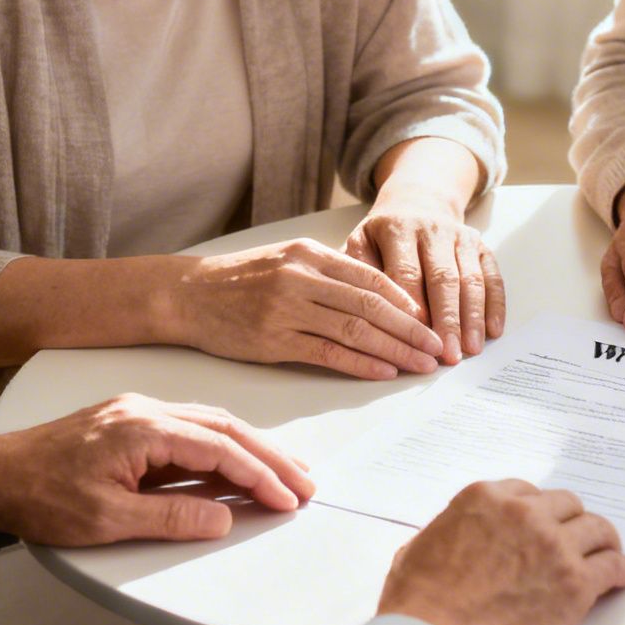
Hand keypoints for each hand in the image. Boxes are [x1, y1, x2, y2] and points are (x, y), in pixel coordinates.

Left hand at [0, 393, 316, 546]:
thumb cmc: (40, 496)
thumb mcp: (107, 519)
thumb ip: (171, 516)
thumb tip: (223, 517)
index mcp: (142, 428)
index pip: (219, 448)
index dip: (260, 475)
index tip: (289, 499)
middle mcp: (146, 411)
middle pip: (226, 428)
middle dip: (271, 457)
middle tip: (307, 483)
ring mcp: (139, 413)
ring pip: (212, 425)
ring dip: (252, 450)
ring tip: (287, 473)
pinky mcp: (131, 424)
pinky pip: (191, 430)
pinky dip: (223, 448)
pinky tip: (239, 466)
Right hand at [165, 239, 443, 379]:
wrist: (186, 294)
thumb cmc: (239, 280)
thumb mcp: (286, 260)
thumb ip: (328, 273)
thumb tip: (380, 295)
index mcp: (309, 254)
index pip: (371, 277)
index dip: (407, 301)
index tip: (431, 318)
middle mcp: (302, 277)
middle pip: (371, 305)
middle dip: (411, 329)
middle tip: (438, 347)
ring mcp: (287, 309)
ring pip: (355, 330)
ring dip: (395, 349)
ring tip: (421, 363)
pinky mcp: (273, 340)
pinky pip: (328, 353)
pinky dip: (361, 363)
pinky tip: (384, 371)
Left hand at [345, 192, 503, 364]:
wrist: (417, 201)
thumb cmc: (384, 235)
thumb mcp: (360, 243)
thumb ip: (358, 274)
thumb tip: (362, 312)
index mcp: (397, 229)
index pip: (407, 273)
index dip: (414, 308)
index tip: (415, 340)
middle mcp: (432, 230)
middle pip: (443, 279)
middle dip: (448, 320)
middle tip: (448, 355)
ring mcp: (460, 237)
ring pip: (470, 279)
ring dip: (473, 317)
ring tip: (471, 349)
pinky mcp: (480, 245)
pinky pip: (492, 275)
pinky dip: (494, 304)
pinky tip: (493, 329)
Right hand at [377, 480, 624, 624]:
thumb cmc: (418, 609)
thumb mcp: (414, 554)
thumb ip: (440, 537)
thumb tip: (440, 543)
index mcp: (484, 501)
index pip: (525, 492)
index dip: (538, 511)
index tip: (544, 523)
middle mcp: (523, 514)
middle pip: (566, 507)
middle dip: (571, 522)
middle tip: (577, 539)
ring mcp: (553, 546)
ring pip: (596, 530)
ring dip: (603, 541)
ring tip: (609, 552)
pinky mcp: (575, 583)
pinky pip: (612, 567)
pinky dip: (622, 570)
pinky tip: (624, 575)